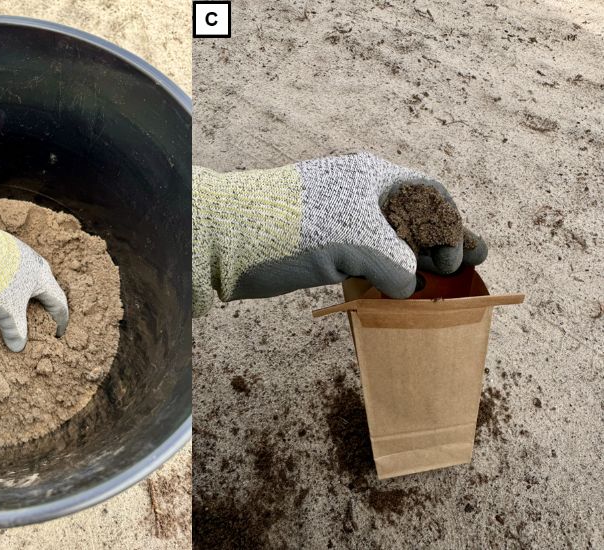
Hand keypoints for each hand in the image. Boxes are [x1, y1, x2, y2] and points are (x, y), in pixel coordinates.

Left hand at [0, 209, 69, 351]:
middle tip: (40, 322)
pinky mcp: (1, 250)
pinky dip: (11, 287)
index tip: (57, 334)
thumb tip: (18, 346)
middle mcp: (35, 263)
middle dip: (43, 306)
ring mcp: (18, 254)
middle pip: (45, 289)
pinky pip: (12, 273)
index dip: (60, 321)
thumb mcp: (7, 309)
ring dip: (25, 296)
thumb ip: (15, 329)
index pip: (59, 302)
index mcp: (43, 278)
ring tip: (18, 309)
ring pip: (27, 279)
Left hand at [192, 152, 486, 314]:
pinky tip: (390, 291)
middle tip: (457, 272)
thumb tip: (409, 286)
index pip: (431, 194)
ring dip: (411, 261)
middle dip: (439, 243)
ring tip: (430, 287)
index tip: (451, 262)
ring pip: (387, 237)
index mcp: (371, 178)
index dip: (451, 226)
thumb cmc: (288, 229)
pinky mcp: (316, 244)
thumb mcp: (357, 244)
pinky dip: (381, 271)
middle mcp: (357, 192)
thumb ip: (396, 264)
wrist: (219, 239)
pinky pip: (361, 255)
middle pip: (413, 215)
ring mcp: (336, 218)